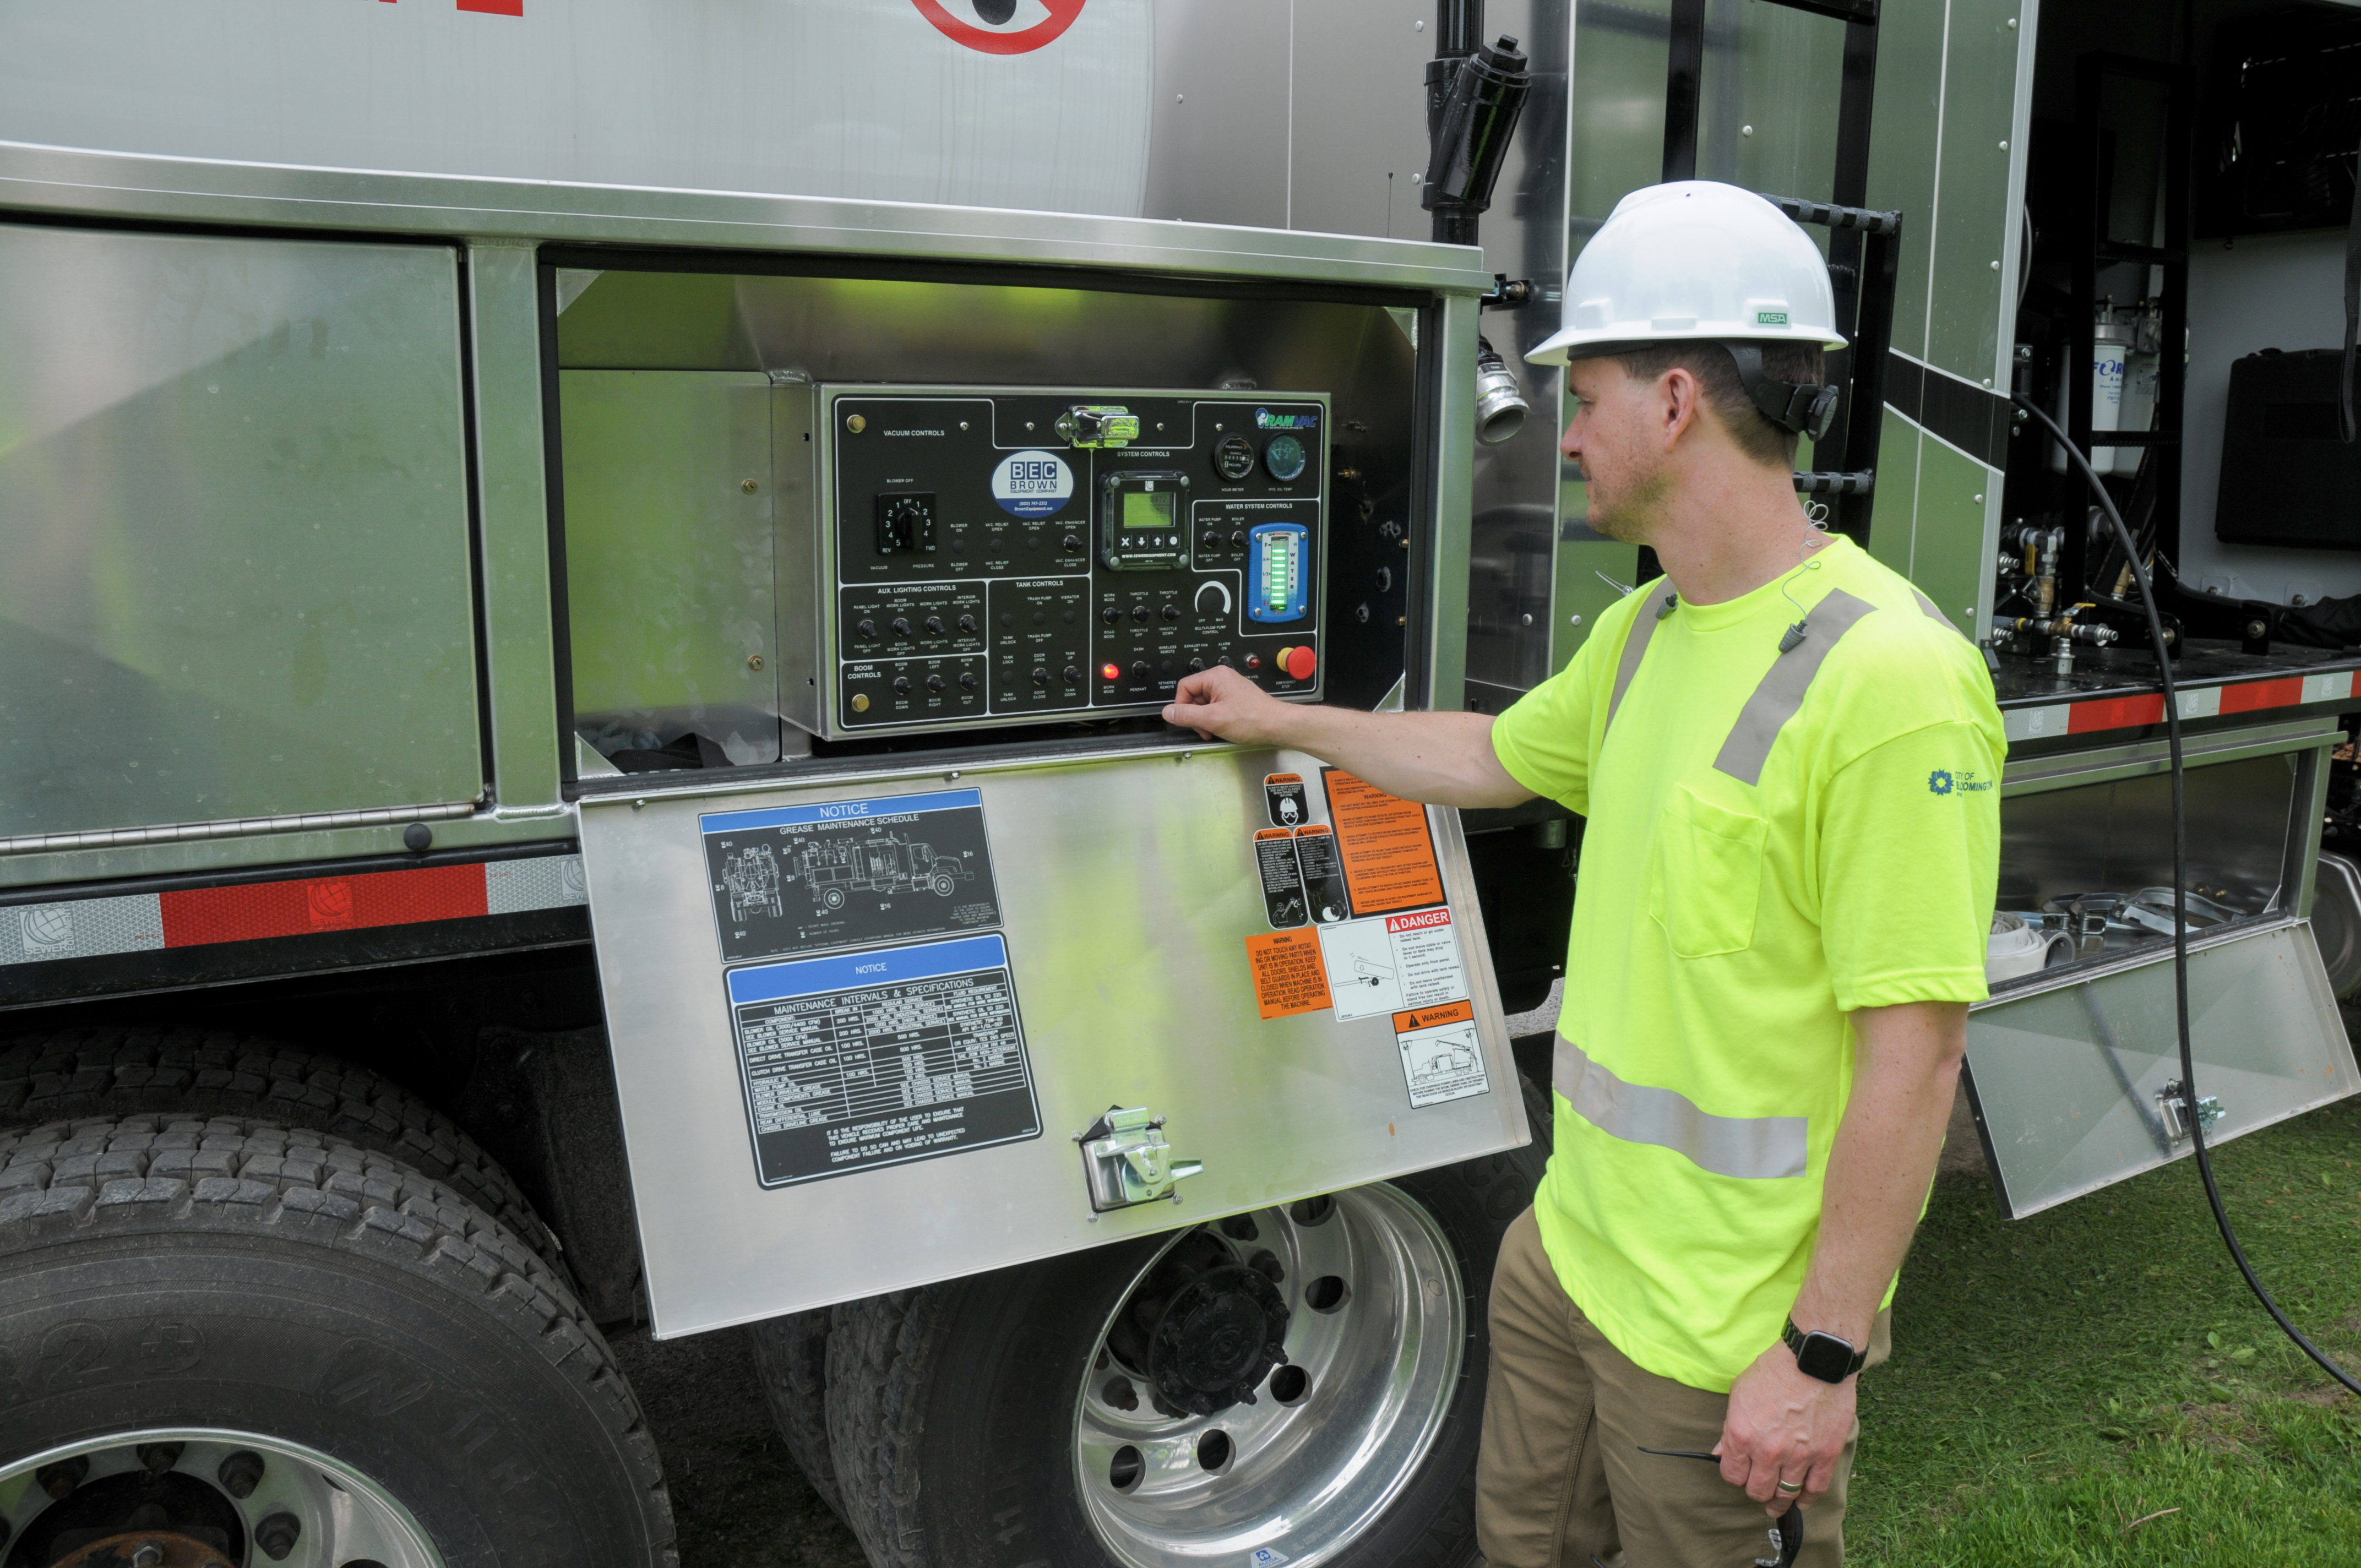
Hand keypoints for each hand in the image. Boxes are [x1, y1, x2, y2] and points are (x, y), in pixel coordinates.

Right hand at [1161, 665, 1297, 745]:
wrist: (1277, 725)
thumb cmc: (1253, 719)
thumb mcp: (1213, 719)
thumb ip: (1187, 715)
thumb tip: (1168, 712)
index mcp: (1215, 676)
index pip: (1185, 687)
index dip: (1181, 705)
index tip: (1185, 720)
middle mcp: (1222, 678)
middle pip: (1194, 695)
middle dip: (1195, 715)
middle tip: (1203, 729)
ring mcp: (1229, 688)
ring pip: (1204, 703)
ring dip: (1205, 720)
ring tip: (1214, 731)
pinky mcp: (1234, 698)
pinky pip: (1215, 707)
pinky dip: (1214, 719)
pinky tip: (1221, 728)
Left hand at [1716, 1341, 1856, 1514]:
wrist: (1813, 1360)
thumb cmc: (1774, 1371)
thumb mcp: (1739, 1393)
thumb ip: (1729, 1428)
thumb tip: (1720, 1452)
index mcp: (1742, 1435)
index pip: (1731, 1475)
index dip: (1735, 1475)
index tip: (1740, 1472)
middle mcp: (1768, 1451)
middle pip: (1757, 1490)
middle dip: (1756, 1490)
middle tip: (1759, 1485)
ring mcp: (1798, 1456)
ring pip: (1785, 1494)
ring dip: (1779, 1500)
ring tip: (1777, 1503)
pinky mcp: (1825, 1456)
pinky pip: (1815, 1489)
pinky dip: (1807, 1499)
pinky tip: (1801, 1500)